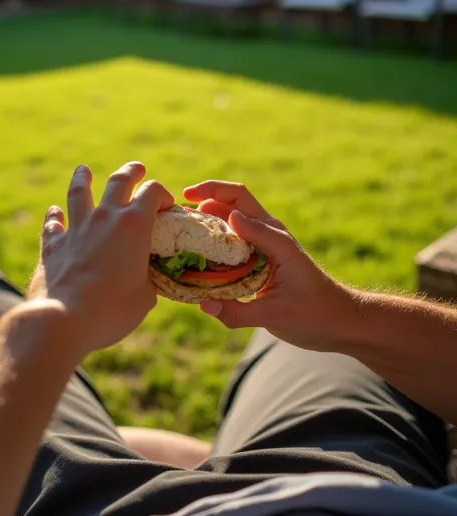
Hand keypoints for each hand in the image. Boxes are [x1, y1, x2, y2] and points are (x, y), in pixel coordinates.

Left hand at [29, 162, 173, 351]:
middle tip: (137, 169)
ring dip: (83, 178)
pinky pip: (53, 223)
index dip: (163, 195)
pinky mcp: (53, 244)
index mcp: (134, 225)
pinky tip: (54, 211)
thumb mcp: (145, 297)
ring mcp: (76, 227)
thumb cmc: (113, 310)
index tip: (167, 207)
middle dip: (131, 172)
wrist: (65, 318)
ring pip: (79, 191)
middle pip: (119, 181)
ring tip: (84, 170)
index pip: (153, 192)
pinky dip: (54, 216)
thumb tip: (147, 280)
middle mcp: (105, 217)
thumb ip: (147, 280)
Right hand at [183, 180, 357, 352]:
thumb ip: (238, 310)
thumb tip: (202, 303)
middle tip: (175, 210)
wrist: (340, 321)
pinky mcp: (262, 259)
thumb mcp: (276, 315)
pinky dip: (214, 241)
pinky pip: (234, 241)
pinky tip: (195, 254)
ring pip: (232, 220)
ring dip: (207, 219)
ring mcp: (266, 245)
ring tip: (178, 230)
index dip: (211, 194)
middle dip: (205, 197)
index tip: (185, 200)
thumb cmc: (314, 315)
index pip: (239, 202)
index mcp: (274, 238)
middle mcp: (269, 234)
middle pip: (234, 201)